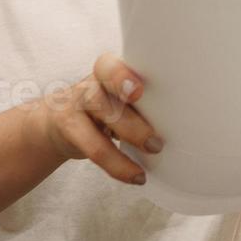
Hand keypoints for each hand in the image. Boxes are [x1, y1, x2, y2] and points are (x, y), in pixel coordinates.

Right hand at [25, 51, 164, 184]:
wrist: (57, 124)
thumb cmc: (105, 108)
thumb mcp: (120, 97)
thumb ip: (143, 100)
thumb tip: (182, 121)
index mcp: (110, 71)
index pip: (110, 64)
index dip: (121, 76)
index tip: (139, 90)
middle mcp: (92, 83)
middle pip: (106, 91)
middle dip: (130, 109)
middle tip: (156, 136)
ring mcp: (77, 104)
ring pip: (102, 115)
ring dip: (130, 135)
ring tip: (155, 150)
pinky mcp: (71, 130)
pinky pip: (94, 148)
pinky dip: (118, 165)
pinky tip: (137, 176)